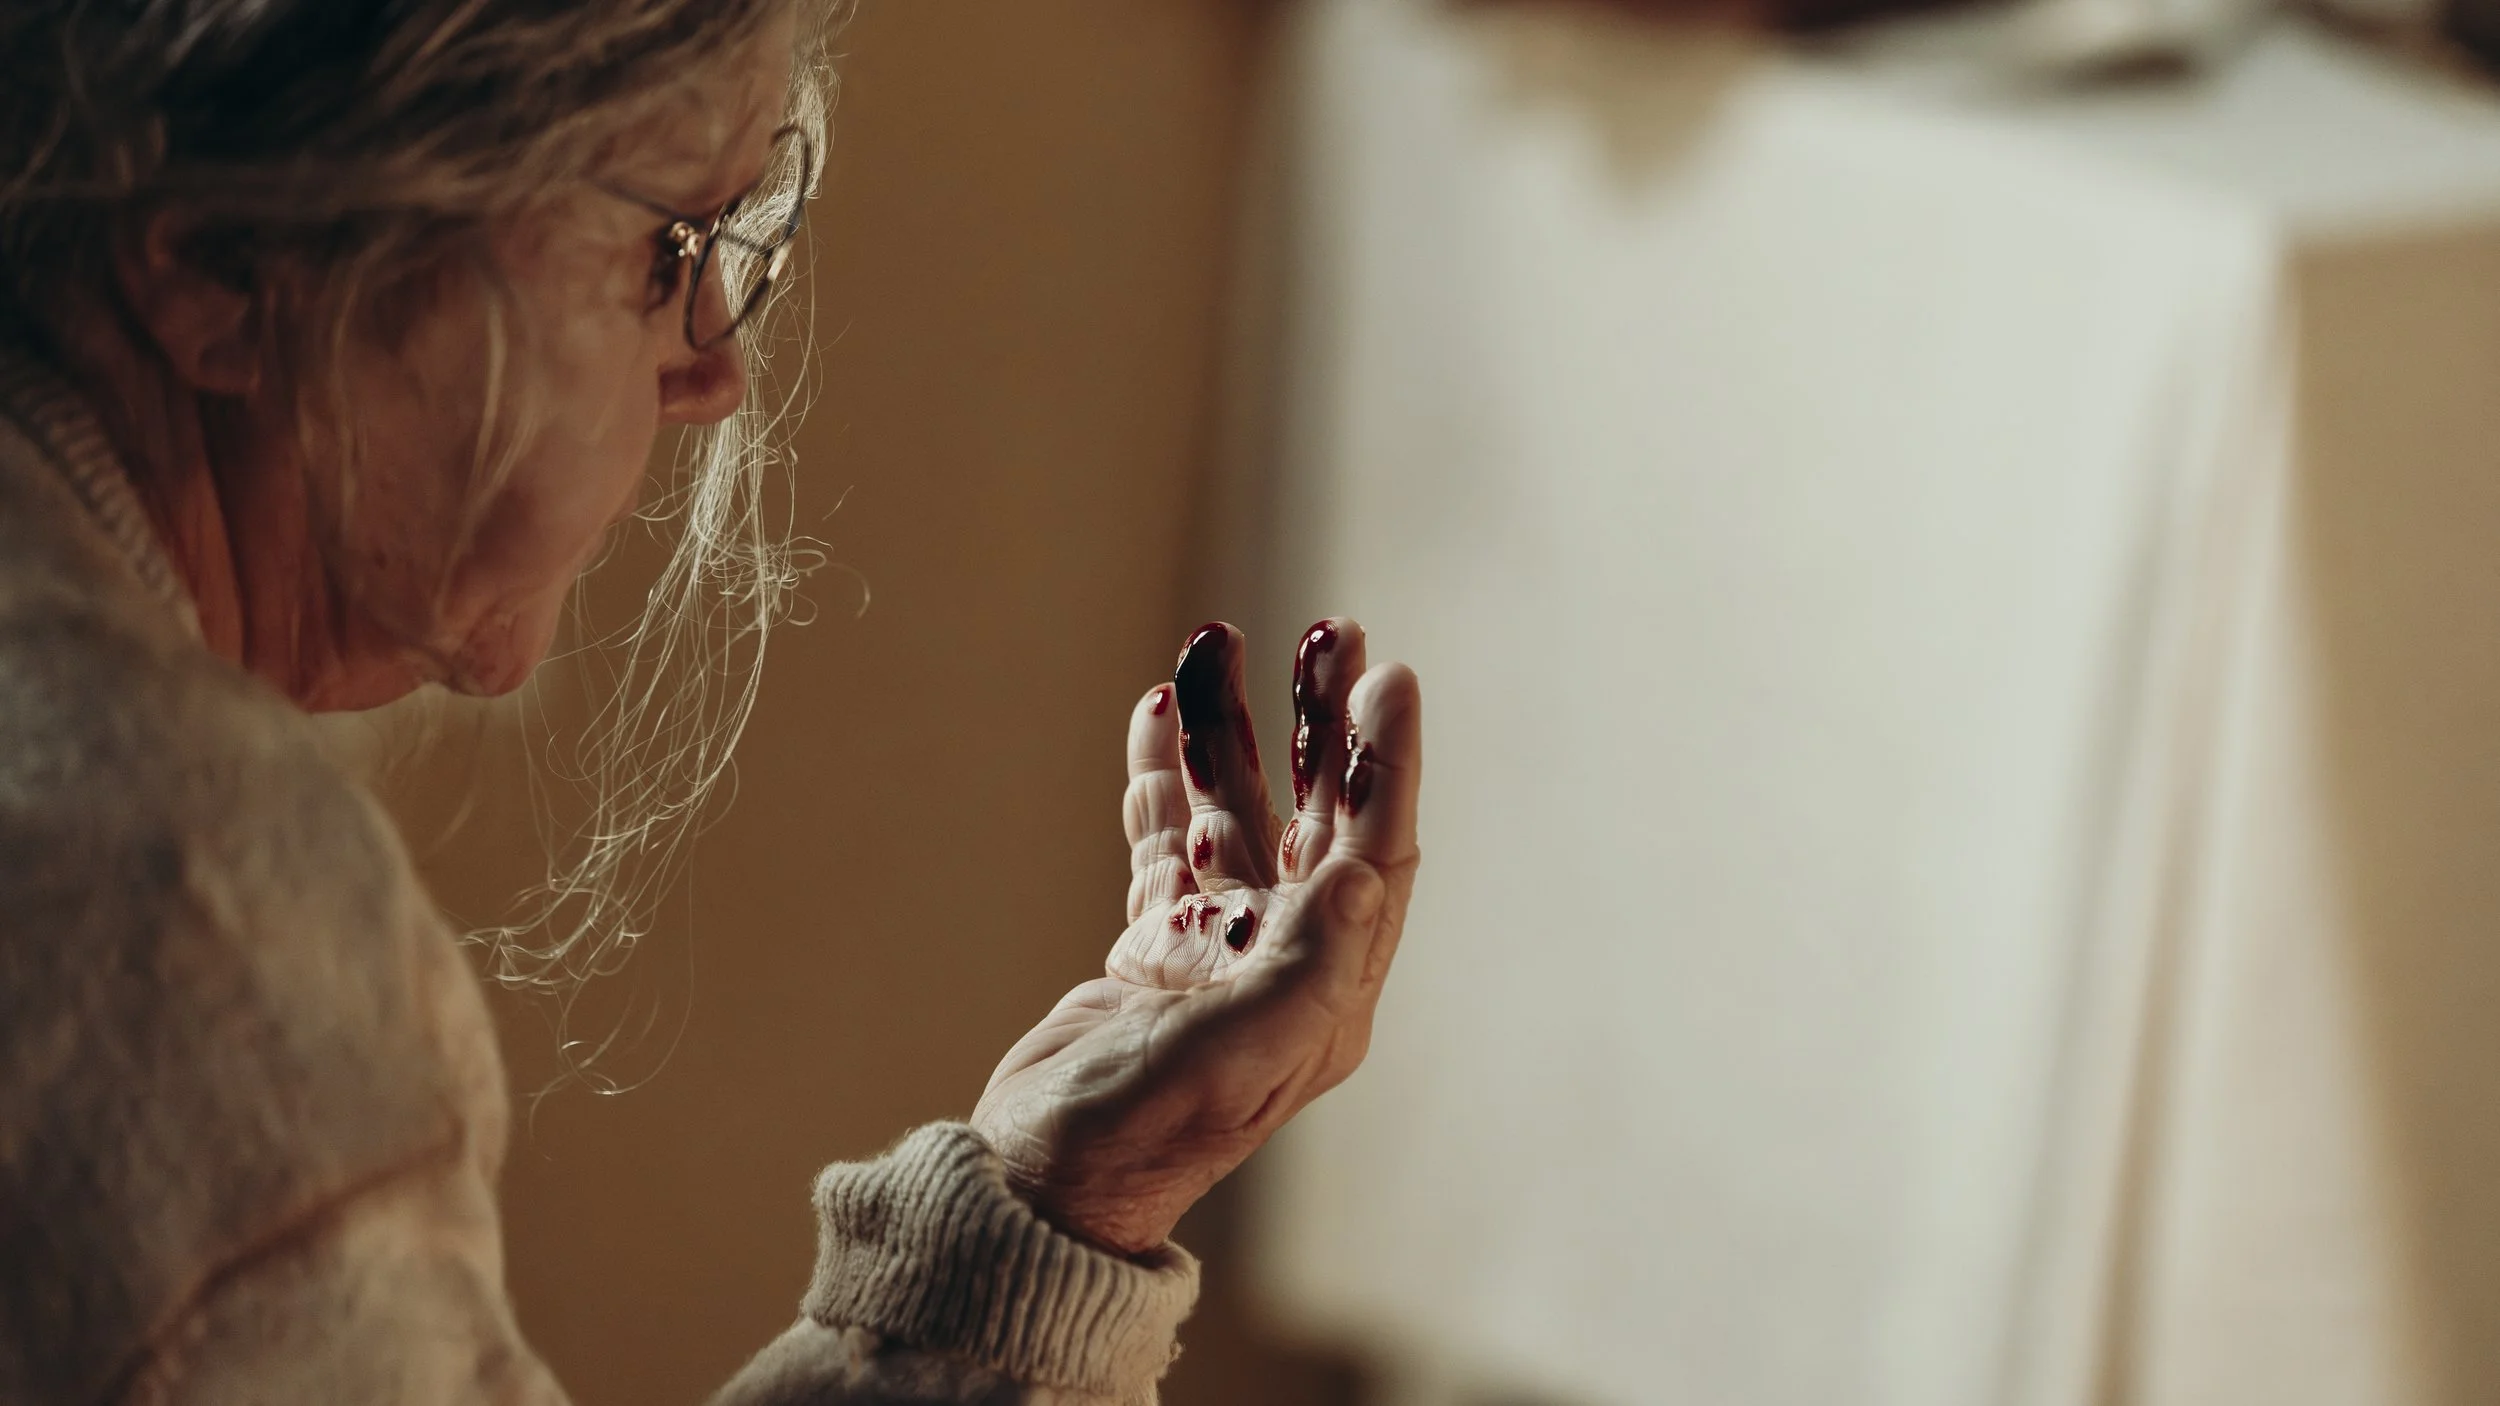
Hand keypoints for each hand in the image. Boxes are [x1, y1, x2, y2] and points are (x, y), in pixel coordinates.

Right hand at [970, 619, 1421, 1255]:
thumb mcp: (1235, 1057)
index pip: (1376, 849)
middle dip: (1319, 723)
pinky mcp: (1151, 950)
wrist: (1039, 1186)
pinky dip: (1161, 777)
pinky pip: (1163, 840)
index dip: (1385, 762)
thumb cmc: (1140, 1137)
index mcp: (1327, 991)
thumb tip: (1367, 871)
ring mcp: (1213, 952)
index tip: (1387, 676)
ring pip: (1230, 812)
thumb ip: (1304, 969)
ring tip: (1220, 642)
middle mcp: (1281, 962)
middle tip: (1325, 631)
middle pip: (1316, 816)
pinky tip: (1155, 710)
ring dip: (1229, 732)